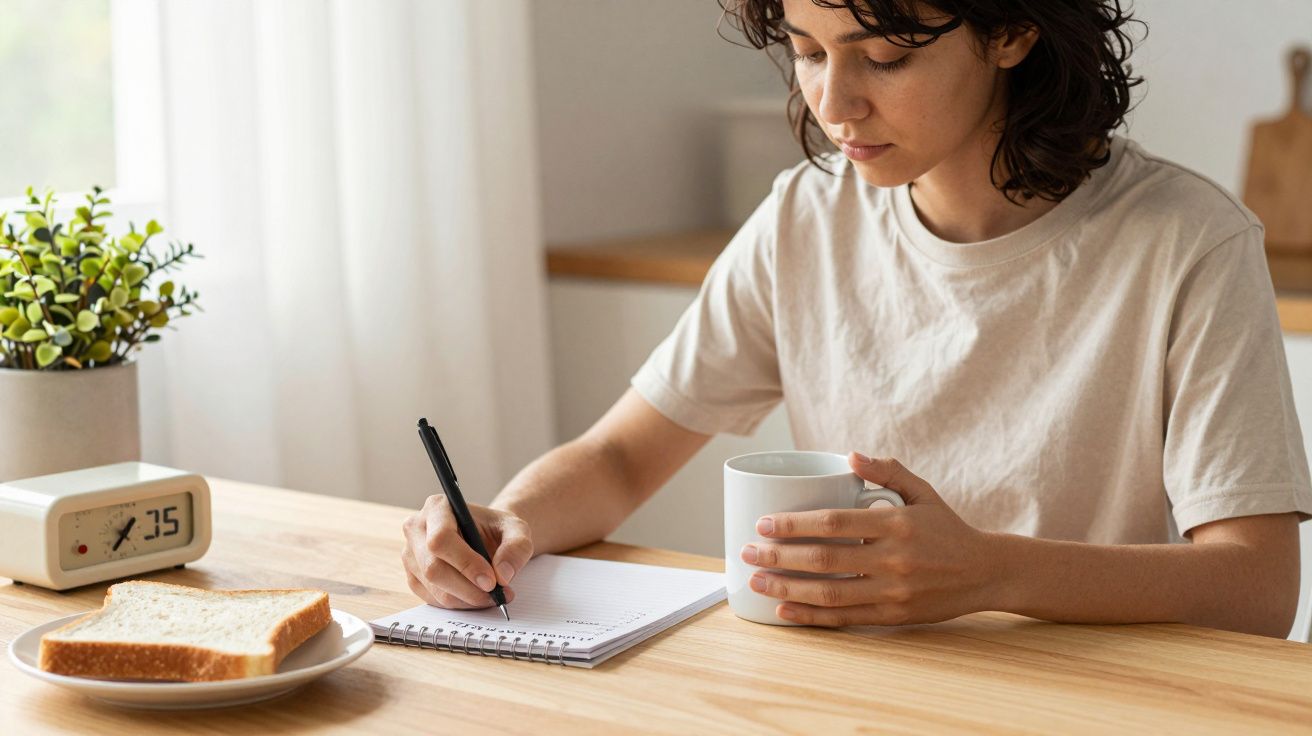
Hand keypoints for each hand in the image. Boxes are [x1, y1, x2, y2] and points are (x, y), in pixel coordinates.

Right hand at [401, 495, 533, 609]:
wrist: (487, 537)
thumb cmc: (497, 529)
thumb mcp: (517, 529)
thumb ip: (516, 547)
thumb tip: (503, 574)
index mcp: (437, 507)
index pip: (441, 539)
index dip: (465, 563)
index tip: (491, 580)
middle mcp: (417, 528)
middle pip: (433, 567)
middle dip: (468, 588)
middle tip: (496, 594)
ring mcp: (411, 554)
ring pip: (434, 588)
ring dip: (466, 599)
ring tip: (492, 596)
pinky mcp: (413, 577)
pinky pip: (433, 599)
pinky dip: (459, 604)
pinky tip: (476, 596)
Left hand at [741, 453, 996, 626]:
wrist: (986, 572)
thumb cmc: (947, 527)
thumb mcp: (922, 491)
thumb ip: (887, 471)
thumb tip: (849, 456)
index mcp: (895, 523)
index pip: (833, 523)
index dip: (794, 524)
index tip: (763, 523)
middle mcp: (893, 559)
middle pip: (823, 560)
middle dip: (778, 557)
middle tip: (747, 552)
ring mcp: (893, 592)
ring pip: (829, 594)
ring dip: (787, 590)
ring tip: (756, 582)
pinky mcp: (894, 617)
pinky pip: (845, 619)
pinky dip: (811, 618)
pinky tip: (784, 612)